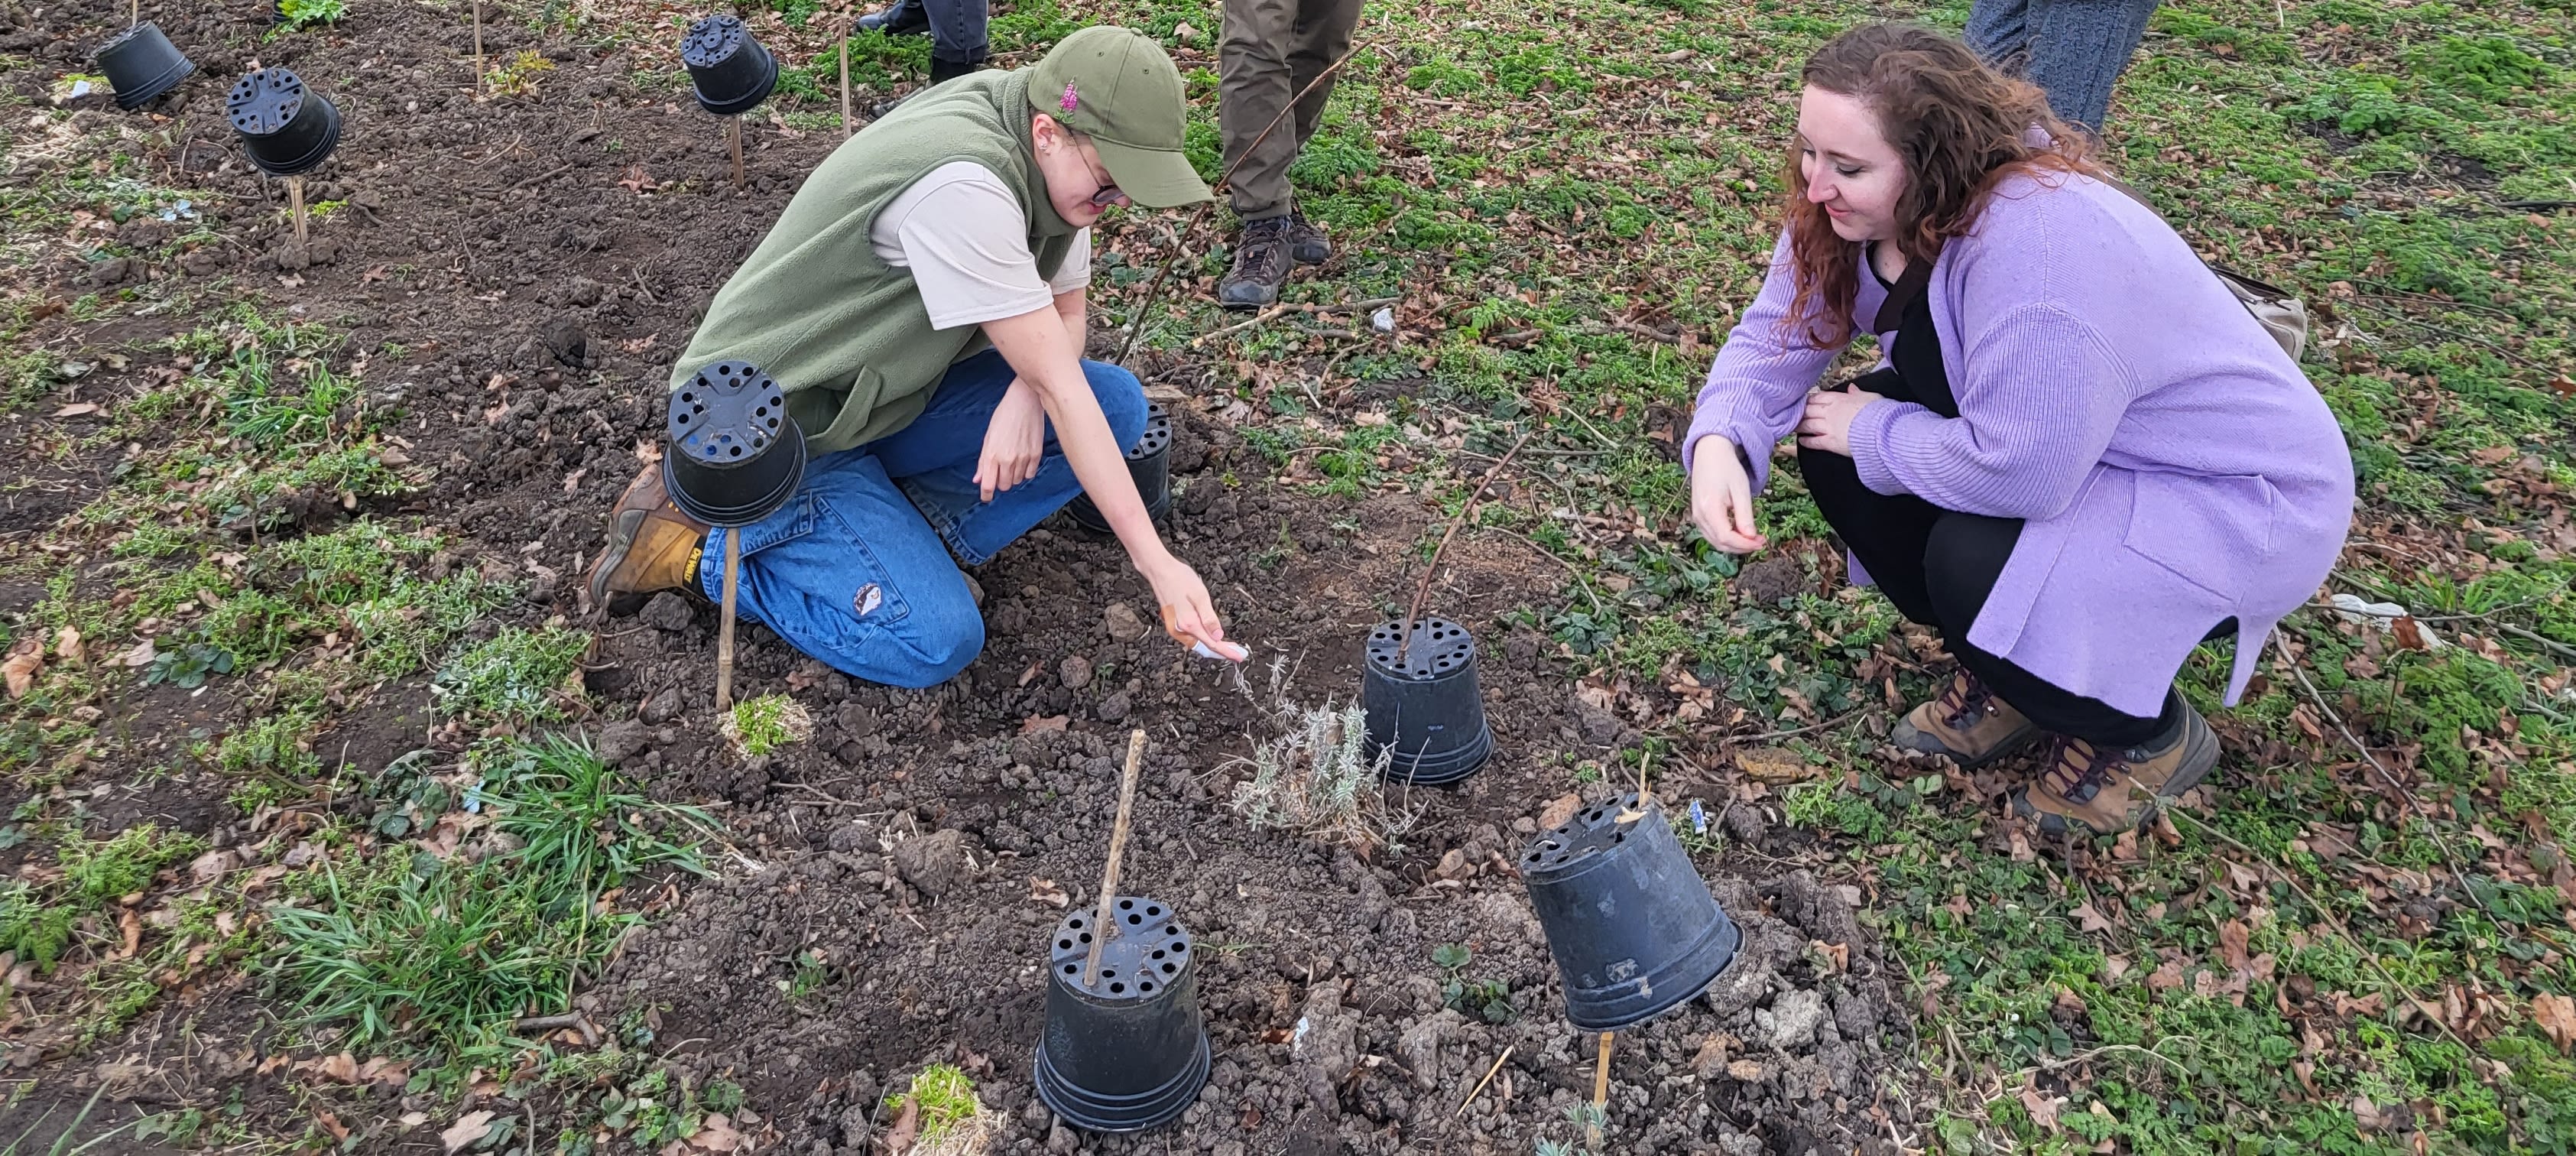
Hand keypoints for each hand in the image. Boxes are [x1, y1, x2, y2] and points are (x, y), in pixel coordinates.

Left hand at [974, 380, 1047, 500]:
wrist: (1025, 401)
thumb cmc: (1005, 415)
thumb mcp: (988, 437)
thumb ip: (983, 461)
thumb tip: (978, 478)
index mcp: (993, 455)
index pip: (988, 485)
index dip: (986, 495)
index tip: (986, 497)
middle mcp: (1008, 459)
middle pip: (1004, 486)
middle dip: (1000, 482)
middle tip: (999, 471)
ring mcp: (1024, 458)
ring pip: (1017, 481)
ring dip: (1012, 476)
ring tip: (1011, 460)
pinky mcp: (1036, 454)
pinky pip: (1030, 474)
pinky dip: (1025, 471)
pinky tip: (1022, 460)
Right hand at [1140, 553, 1241, 660]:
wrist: (1159, 570)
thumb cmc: (1179, 579)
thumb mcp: (1200, 596)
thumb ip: (1209, 618)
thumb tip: (1218, 636)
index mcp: (1189, 623)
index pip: (1211, 643)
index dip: (1227, 651)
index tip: (1239, 656)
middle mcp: (1180, 629)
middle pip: (1204, 647)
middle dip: (1222, 651)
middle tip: (1238, 654)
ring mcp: (1175, 628)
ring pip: (1197, 644)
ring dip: (1212, 647)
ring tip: (1228, 648)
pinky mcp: (1174, 623)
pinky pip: (1191, 637)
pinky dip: (1203, 640)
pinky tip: (1210, 638)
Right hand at [1688, 437, 1767, 553]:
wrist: (1709, 453)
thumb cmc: (1727, 468)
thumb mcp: (1740, 490)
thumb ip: (1745, 516)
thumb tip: (1751, 538)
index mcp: (1709, 509)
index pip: (1726, 537)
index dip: (1745, 545)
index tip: (1761, 542)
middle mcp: (1699, 516)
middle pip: (1720, 543)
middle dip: (1742, 547)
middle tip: (1761, 541)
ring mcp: (1697, 517)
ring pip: (1715, 541)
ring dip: (1735, 544)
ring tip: (1753, 538)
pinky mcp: (1698, 515)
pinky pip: (1712, 534)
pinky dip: (1727, 538)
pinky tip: (1740, 533)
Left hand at [1795, 386, 1881, 457]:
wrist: (1880, 429)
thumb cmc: (1878, 412)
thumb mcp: (1869, 397)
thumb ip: (1857, 393)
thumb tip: (1852, 388)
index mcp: (1839, 399)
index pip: (1819, 397)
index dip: (1810, 399)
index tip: (1804, 401)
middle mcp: (1830, 412)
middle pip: (1809, 410)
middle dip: (1800, 412)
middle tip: (1792, 414)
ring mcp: (1828, 427)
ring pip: (1808, 425)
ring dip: (1799, 426)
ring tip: (1793, 427)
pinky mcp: (1830, 443)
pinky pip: (1814, 441)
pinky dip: (1806, 441)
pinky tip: (1801, 441)